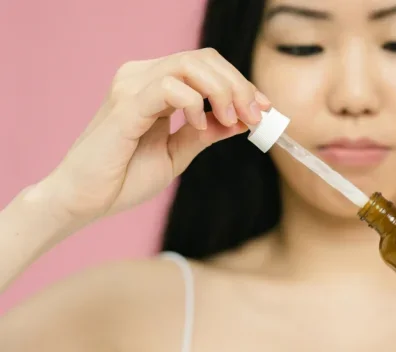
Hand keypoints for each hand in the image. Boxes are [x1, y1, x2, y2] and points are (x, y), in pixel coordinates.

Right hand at [34, 48, 269, 223]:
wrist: (85, 202)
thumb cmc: (123, 178)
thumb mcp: (177, 153)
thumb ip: (206, 134)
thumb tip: (241, 120)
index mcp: (154, 86)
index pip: (206, 66)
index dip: (240, 83)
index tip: (264, 109)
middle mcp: (141, 77)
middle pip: (204, 59)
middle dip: (239, 86)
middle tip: (256, 116)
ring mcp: (131, 87)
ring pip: (190, 64)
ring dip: (223, 90)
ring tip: (235, 120)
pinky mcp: (125, 105)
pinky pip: (168, 86)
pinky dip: (194, 103)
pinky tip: (201, 125)